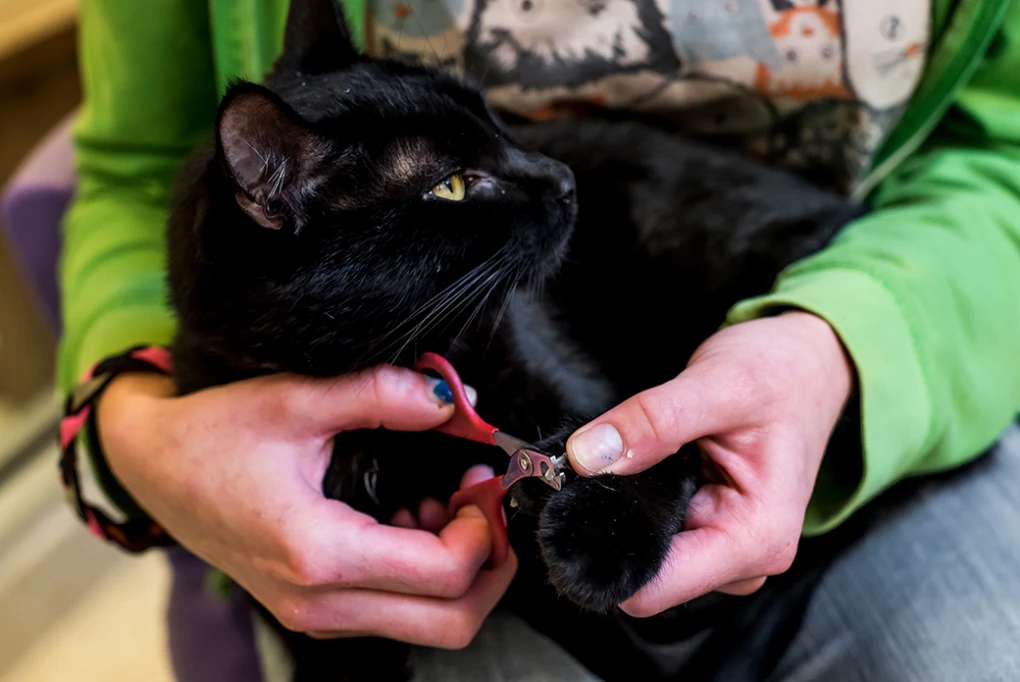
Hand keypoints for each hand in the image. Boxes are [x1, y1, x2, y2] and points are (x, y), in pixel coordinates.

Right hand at [98, 366, 515, 646]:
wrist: (150, 467)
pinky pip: (393, 611)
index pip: (443, 573)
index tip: (482, 475)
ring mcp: (314, 614)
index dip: (484, 527)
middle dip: (489, 565)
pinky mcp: (312, 608)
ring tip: (445, 502)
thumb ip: (380, 395)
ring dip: (456, 569)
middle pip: (449, 623)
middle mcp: (319, 602)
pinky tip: (411, 517)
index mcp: (319, 553)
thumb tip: (449, 399)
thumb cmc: (212, 434)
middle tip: (485, 503)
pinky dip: (423, 575)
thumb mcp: (295, 399)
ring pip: (427, 624)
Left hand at [564, 312, 852, 615]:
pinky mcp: (709, 532)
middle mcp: (744, 559)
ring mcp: (726, 549)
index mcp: (757, 538)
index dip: (604, 550)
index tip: (574, 497)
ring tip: (644, 454)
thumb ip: (653, 421)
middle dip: (613, 524)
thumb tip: (588, 456)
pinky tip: (651, 465)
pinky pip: (653, 532)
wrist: (808, 364)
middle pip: (642, 573)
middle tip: (608, 458)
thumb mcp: (717, 383)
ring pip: (643, 553)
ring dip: (627, 508)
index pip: (652, 589)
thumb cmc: (779, 373)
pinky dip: (638, 501)